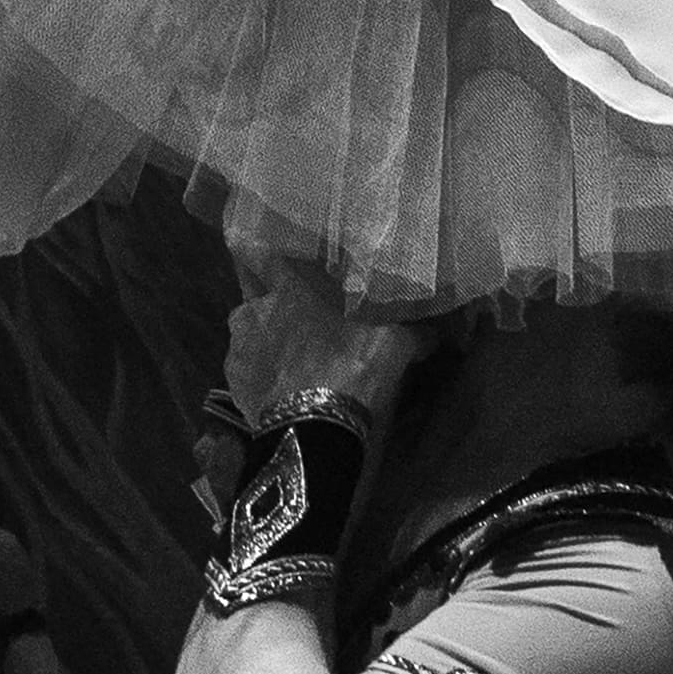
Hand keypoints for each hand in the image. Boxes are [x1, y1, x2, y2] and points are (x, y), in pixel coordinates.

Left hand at [221, 258, 424, 439]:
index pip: (260, 254)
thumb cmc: (353, 369)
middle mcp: (255, 310)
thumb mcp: (394, 346)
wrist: (317, 427)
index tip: (256, 246)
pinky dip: (259, 376)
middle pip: (252, 295)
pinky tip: (279, 389)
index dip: (257, 249)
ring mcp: (239, 347)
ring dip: (263, 342)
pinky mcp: (234, 382)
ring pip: (247, 335)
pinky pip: (245, 370)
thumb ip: (413, 332)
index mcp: (289, 289)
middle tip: (289, 317)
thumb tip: (438, 331)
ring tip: (288, 361)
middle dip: (266, 303)